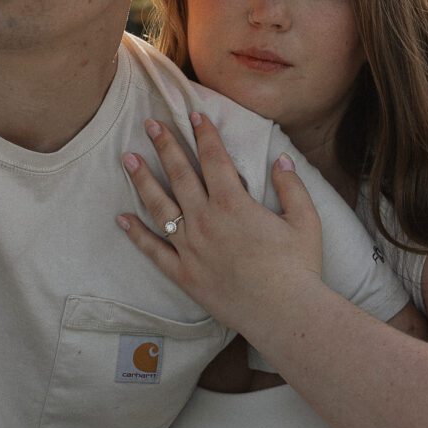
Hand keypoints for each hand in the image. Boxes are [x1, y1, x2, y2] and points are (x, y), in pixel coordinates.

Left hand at [117, 112, 323, 330]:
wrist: (284, 313)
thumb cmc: (299, 267)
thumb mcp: (305, 221)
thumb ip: (291, 187)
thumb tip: (281, 160)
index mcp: (233, 203)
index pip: (213, 158)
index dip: (203, 133)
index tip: (193, 114)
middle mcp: (205, 220)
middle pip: (180, 174)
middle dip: (165, 145)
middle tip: (150, 124)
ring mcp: (191, 248)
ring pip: (159, 207)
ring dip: (143, 180)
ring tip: (128, 159)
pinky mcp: (184, 274)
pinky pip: (154, 251)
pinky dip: (136, 234)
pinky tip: (122, 219)